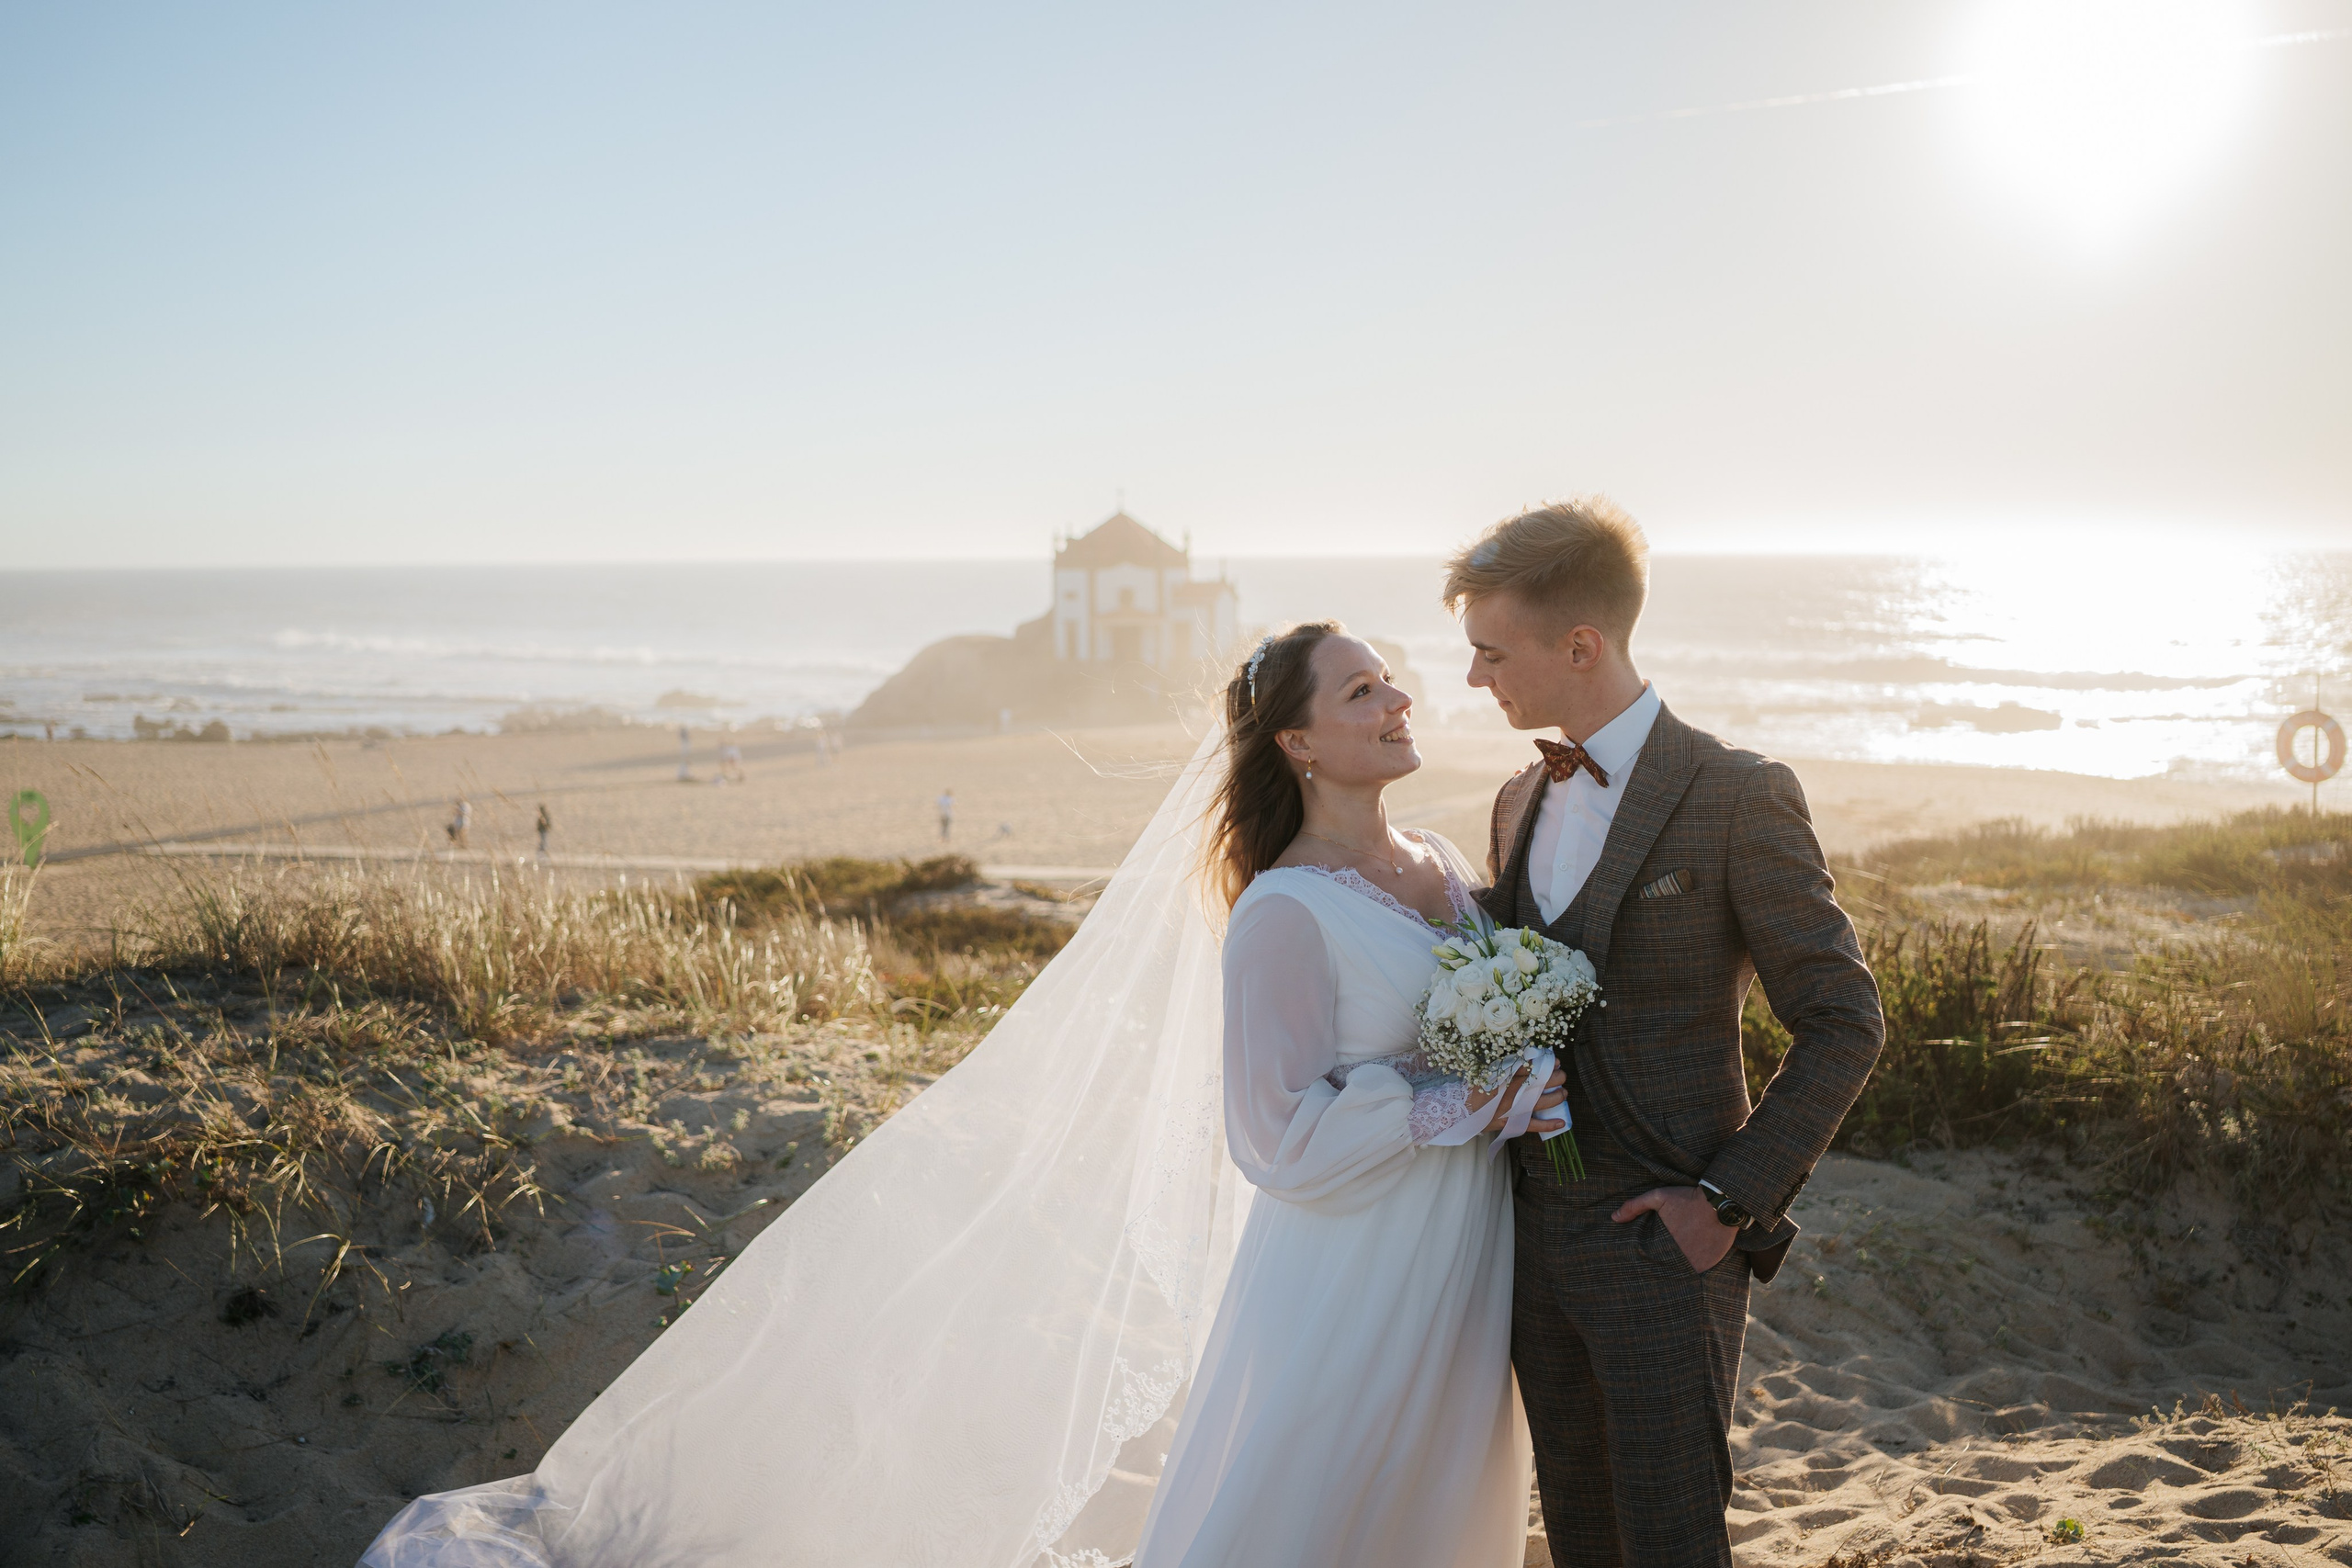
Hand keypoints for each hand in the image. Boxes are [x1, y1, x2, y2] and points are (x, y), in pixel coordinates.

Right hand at [1466, 1066, 1568, 1133]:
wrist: (1461, 1109)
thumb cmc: (1476, 1089)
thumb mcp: (1489, 1071)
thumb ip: (1507, 1065)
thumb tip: (1527, 1058)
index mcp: (1507, 1076)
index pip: (1533, 1067)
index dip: (1547, 1063)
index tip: (1555, 1061)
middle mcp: (1513, 1091)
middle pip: (1542, 1083)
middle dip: (1557, 1078)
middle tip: (1561, 1075)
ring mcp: (1514, 1108)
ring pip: (1542, 1102)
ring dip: (1557, 1097)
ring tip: (1563, 1093)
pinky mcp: (1512, 1123)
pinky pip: (1534, 1125)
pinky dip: (1548, 1124)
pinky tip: (1561, 1122)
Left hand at [1612, 1186, 1736, 1273]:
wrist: (1721, 1202)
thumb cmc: (1688, 1199)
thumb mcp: (1658, 1197)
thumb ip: (1635, 1206)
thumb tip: (1613, 1218)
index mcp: (1664, 1244)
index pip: (1650, 1262)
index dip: (1645, 1265)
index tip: (1641, 1267)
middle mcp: (1680, 1258)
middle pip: (1665, 1271)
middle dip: (1660, 1272)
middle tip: (1654, 1275)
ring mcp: (1696, 1263)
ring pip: (1681, 1275)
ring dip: (1676, 1274)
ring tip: (1669, 1276)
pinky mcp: (1710, 1264)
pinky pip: (1698, 1274)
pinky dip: (1692, 1273)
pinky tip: (1687, 1271)